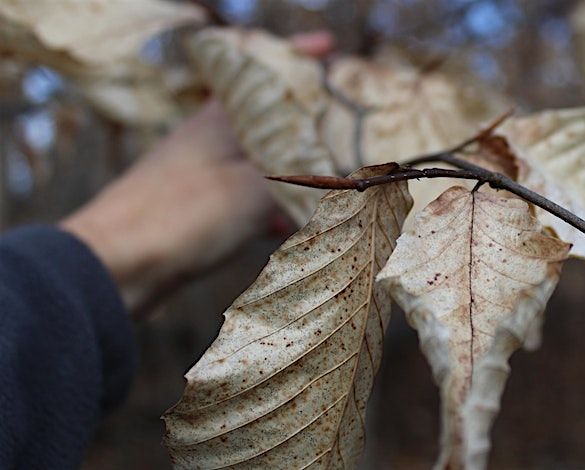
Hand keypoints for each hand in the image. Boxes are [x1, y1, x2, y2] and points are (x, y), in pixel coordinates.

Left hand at [62, 32, 333, 313]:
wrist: (114, 266)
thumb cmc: (186, 215)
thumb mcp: (259, 188)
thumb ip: (300, 171)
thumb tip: (335, 164)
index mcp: (222, 116)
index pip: (265, 70)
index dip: (299, 57)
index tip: (329, 47)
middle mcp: (210, 136)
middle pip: (268, 118)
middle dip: (308, 126)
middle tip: (345, 135)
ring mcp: (200, 172)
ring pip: (260, 161)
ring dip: (293, 174)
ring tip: (325, 191)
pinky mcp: (194, 209)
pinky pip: (244, 198)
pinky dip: (269, 208)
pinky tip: (285, 229)